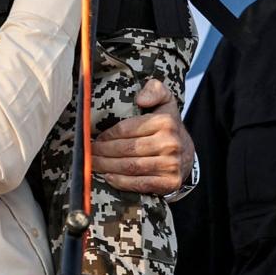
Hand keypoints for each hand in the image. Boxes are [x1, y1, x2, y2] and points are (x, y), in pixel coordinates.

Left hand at [90, 79, 193, 194]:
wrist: (187, 153)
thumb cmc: (167, 125)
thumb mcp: (165, 101)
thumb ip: (154, 90)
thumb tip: (141, 99)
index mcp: (165, 122)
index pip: (127, 129)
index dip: (107, 135)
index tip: (94, 137)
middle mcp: (170, 143)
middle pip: (126, 149)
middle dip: (102, 151)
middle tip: (87, 152)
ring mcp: (171, 165)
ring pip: (131, 166)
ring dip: (107, 166)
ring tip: (92, 164)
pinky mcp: (170, 183)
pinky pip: (140, 184)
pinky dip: (121, 182)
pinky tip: (108, 177)